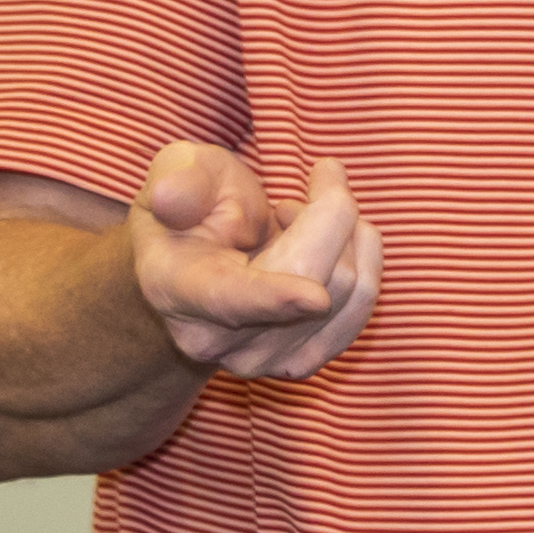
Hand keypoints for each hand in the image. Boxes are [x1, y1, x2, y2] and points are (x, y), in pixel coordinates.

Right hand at [127, 140, 375, 379]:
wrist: (197, 252)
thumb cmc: (191, 202)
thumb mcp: (177, 169)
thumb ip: (179, 180)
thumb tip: (170, 196)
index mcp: (174, 287)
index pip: (229, 298)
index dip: (274, 298)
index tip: (316, 297)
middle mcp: (212, 340)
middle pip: (313, 278)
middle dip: (332, 210)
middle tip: (321, 172)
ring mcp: (259, 361)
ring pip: (350, 288)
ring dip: (347, 233)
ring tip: (305, 217)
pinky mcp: (301, 363)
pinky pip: (363, 304)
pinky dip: (359, 258)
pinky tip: (324, 244)